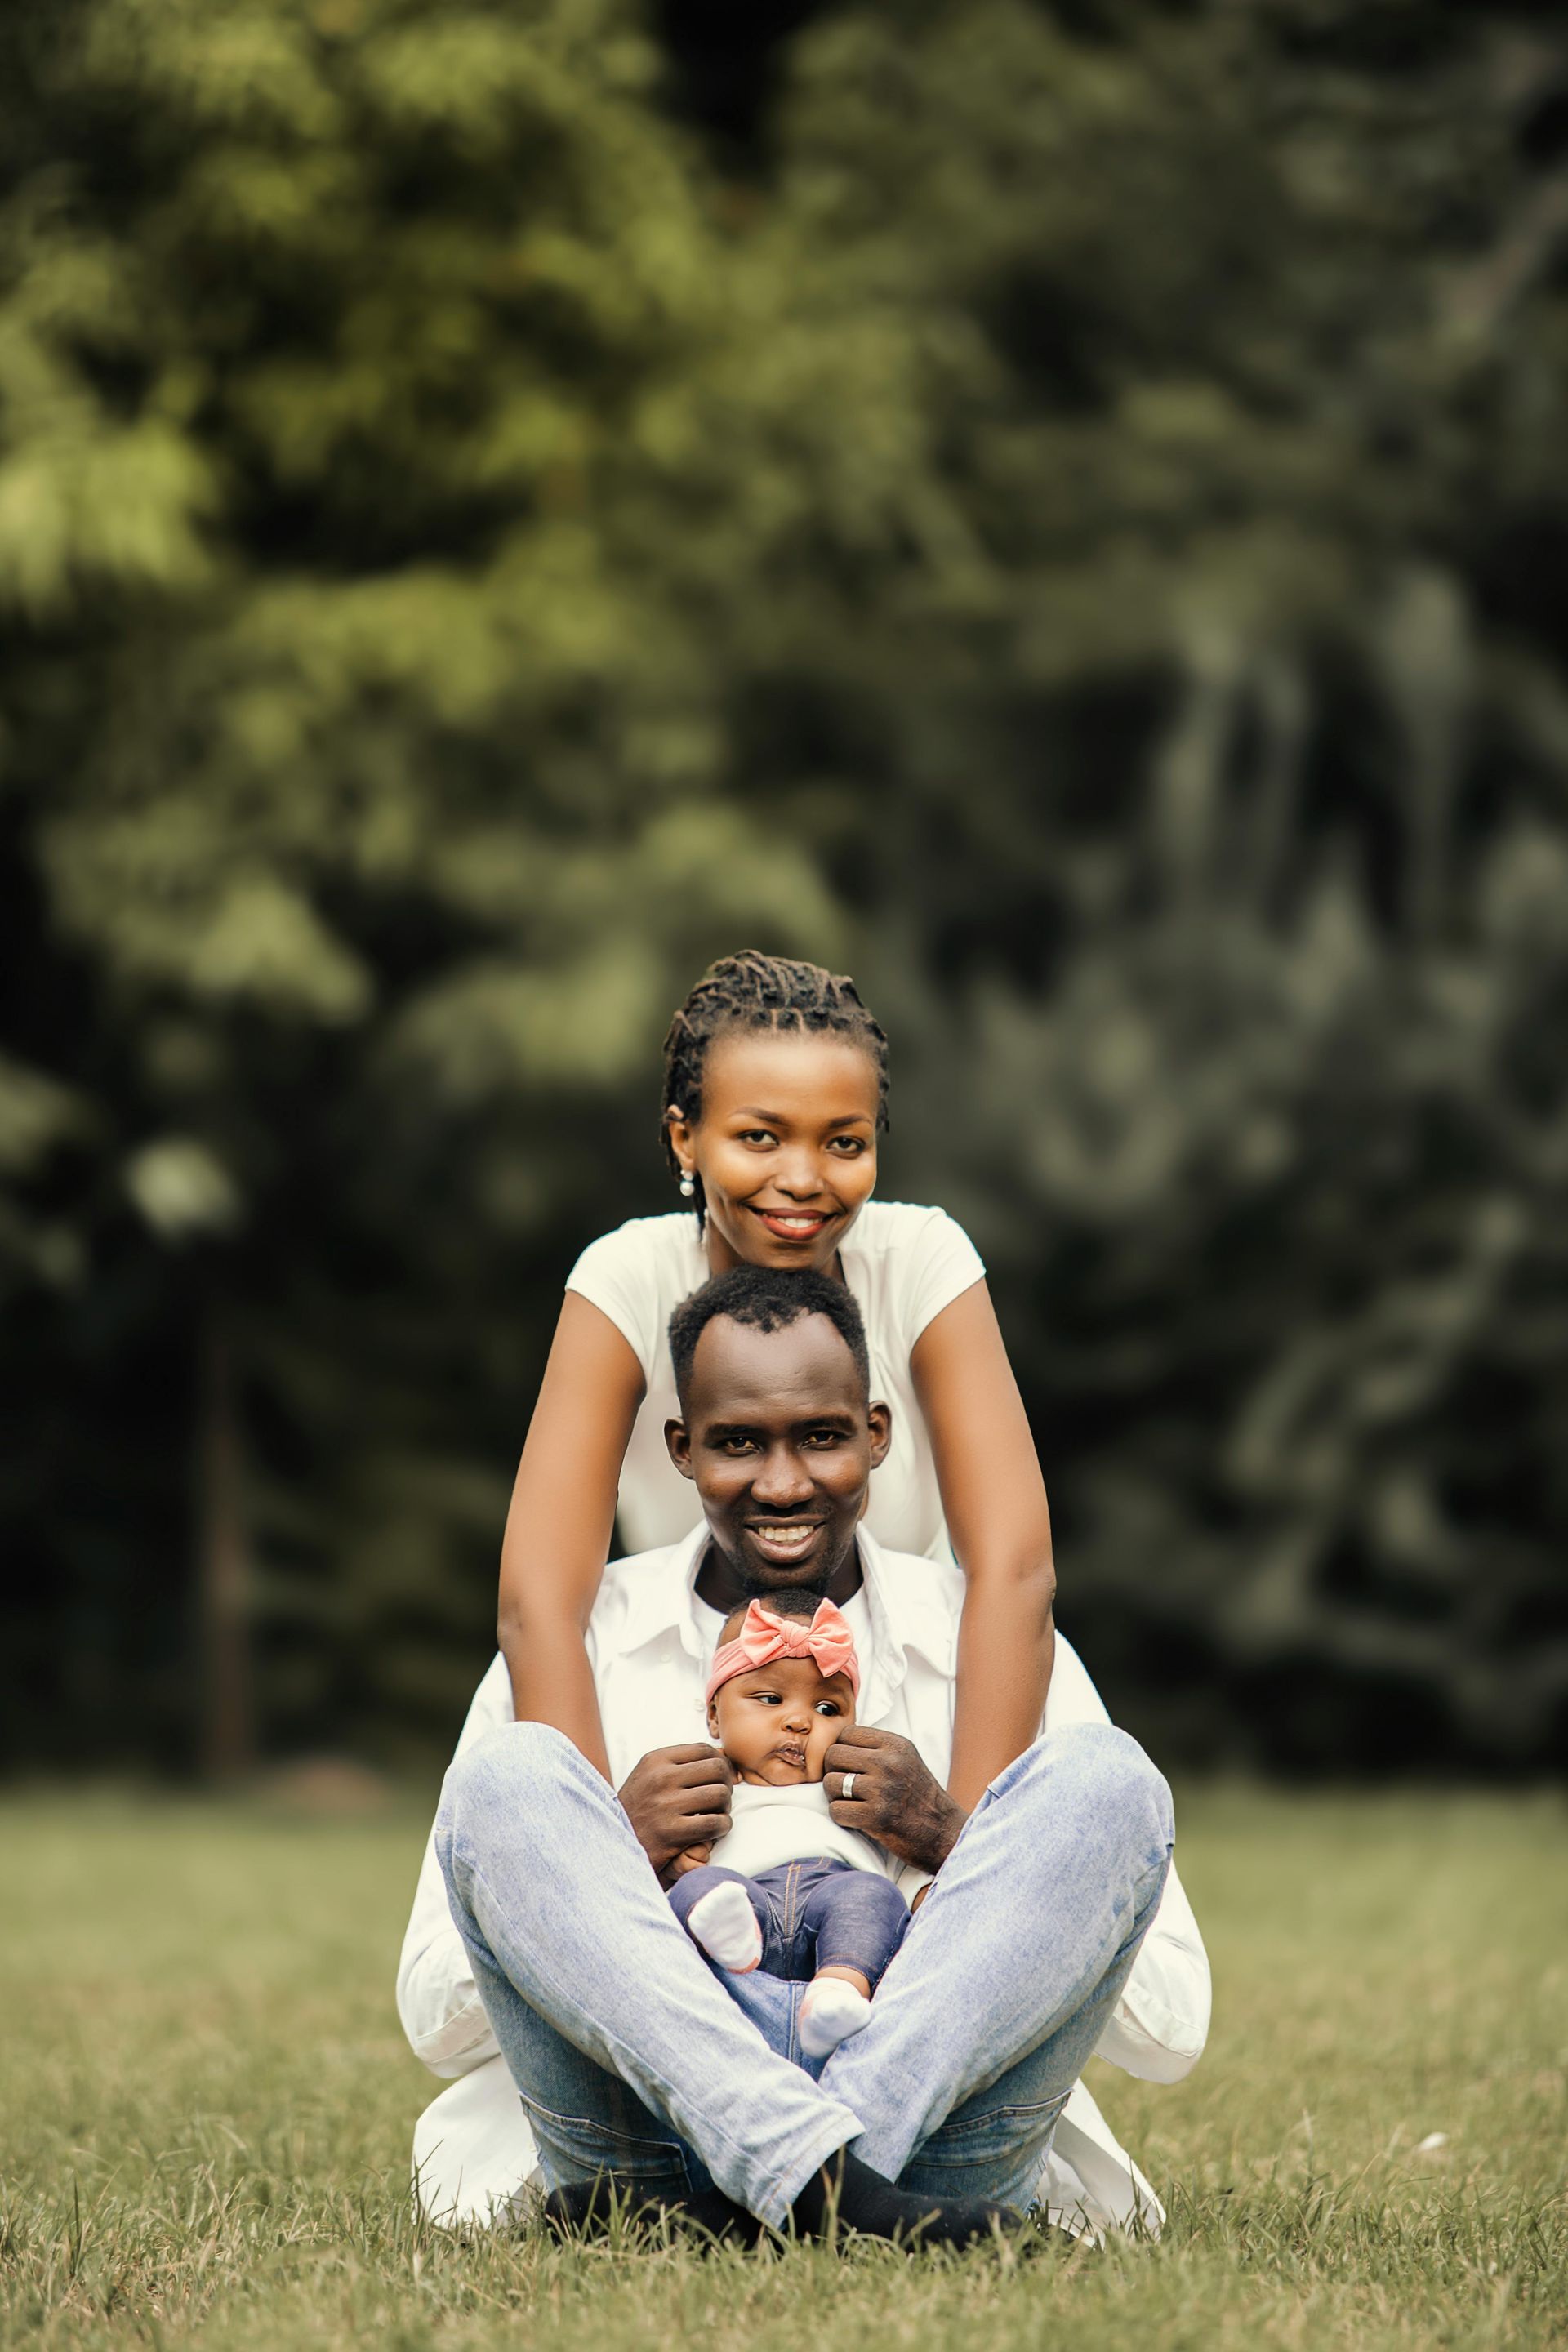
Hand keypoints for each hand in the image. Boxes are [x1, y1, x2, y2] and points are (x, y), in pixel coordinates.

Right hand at [617, 1744, 732, 1883]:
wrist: (614, 1844)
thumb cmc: (640, 1809)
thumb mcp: (650, 1776)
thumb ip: (682, 1764)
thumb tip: (721, 1753)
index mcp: (655, 1760)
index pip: (704, 1749)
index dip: (720, 1763)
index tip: (720, 1778)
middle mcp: (660, 1778)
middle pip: (717, 1769)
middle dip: (726, 1783)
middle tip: (721, 1798)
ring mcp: (665, 1805)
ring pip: (719, 1795)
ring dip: (725, 1807)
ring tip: (716, 1814)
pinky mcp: (671, 1832)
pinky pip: (714, 1823)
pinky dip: (722, 1827)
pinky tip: (714, 1831)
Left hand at [826, 1725, 967, 1874]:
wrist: (943, 1833)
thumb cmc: (920, 1796)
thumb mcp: (906, 1759)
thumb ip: (877, 1748)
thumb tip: (837, 1741)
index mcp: (896, 1745)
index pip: (846, 1733)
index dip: (841, 1748)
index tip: (848, 1764)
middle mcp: (889, 1763)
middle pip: (833, 1755)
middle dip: (833, 1771)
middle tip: (844, 1784)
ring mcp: (882, 1790)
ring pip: (830, 1783)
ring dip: (834, 1795)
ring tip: (850, 1801)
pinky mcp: (875, 1817)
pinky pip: (836, 1810)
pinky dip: (840, 1816)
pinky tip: (854, 1818)